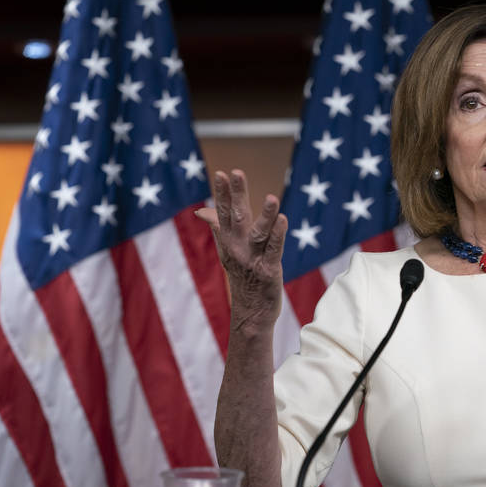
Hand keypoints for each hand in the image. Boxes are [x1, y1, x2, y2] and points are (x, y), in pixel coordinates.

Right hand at [196, 169, 287, 333]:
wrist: (250, 313)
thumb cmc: (243, 277)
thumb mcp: (228, 250)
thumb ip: (218, 227)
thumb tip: (201, 211)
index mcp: (228, 241)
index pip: (222, 213)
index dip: (223, 194)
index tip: (222, 173)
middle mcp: (238, 248)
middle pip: (237, 217)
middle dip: (236, 195)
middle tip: (237, 173)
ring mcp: (253, 260)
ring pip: (259, 233)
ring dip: (265, 215)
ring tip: (272, 198)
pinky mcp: (269, 271)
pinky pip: (274, 250)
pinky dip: (278, 235)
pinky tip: (283, 220)